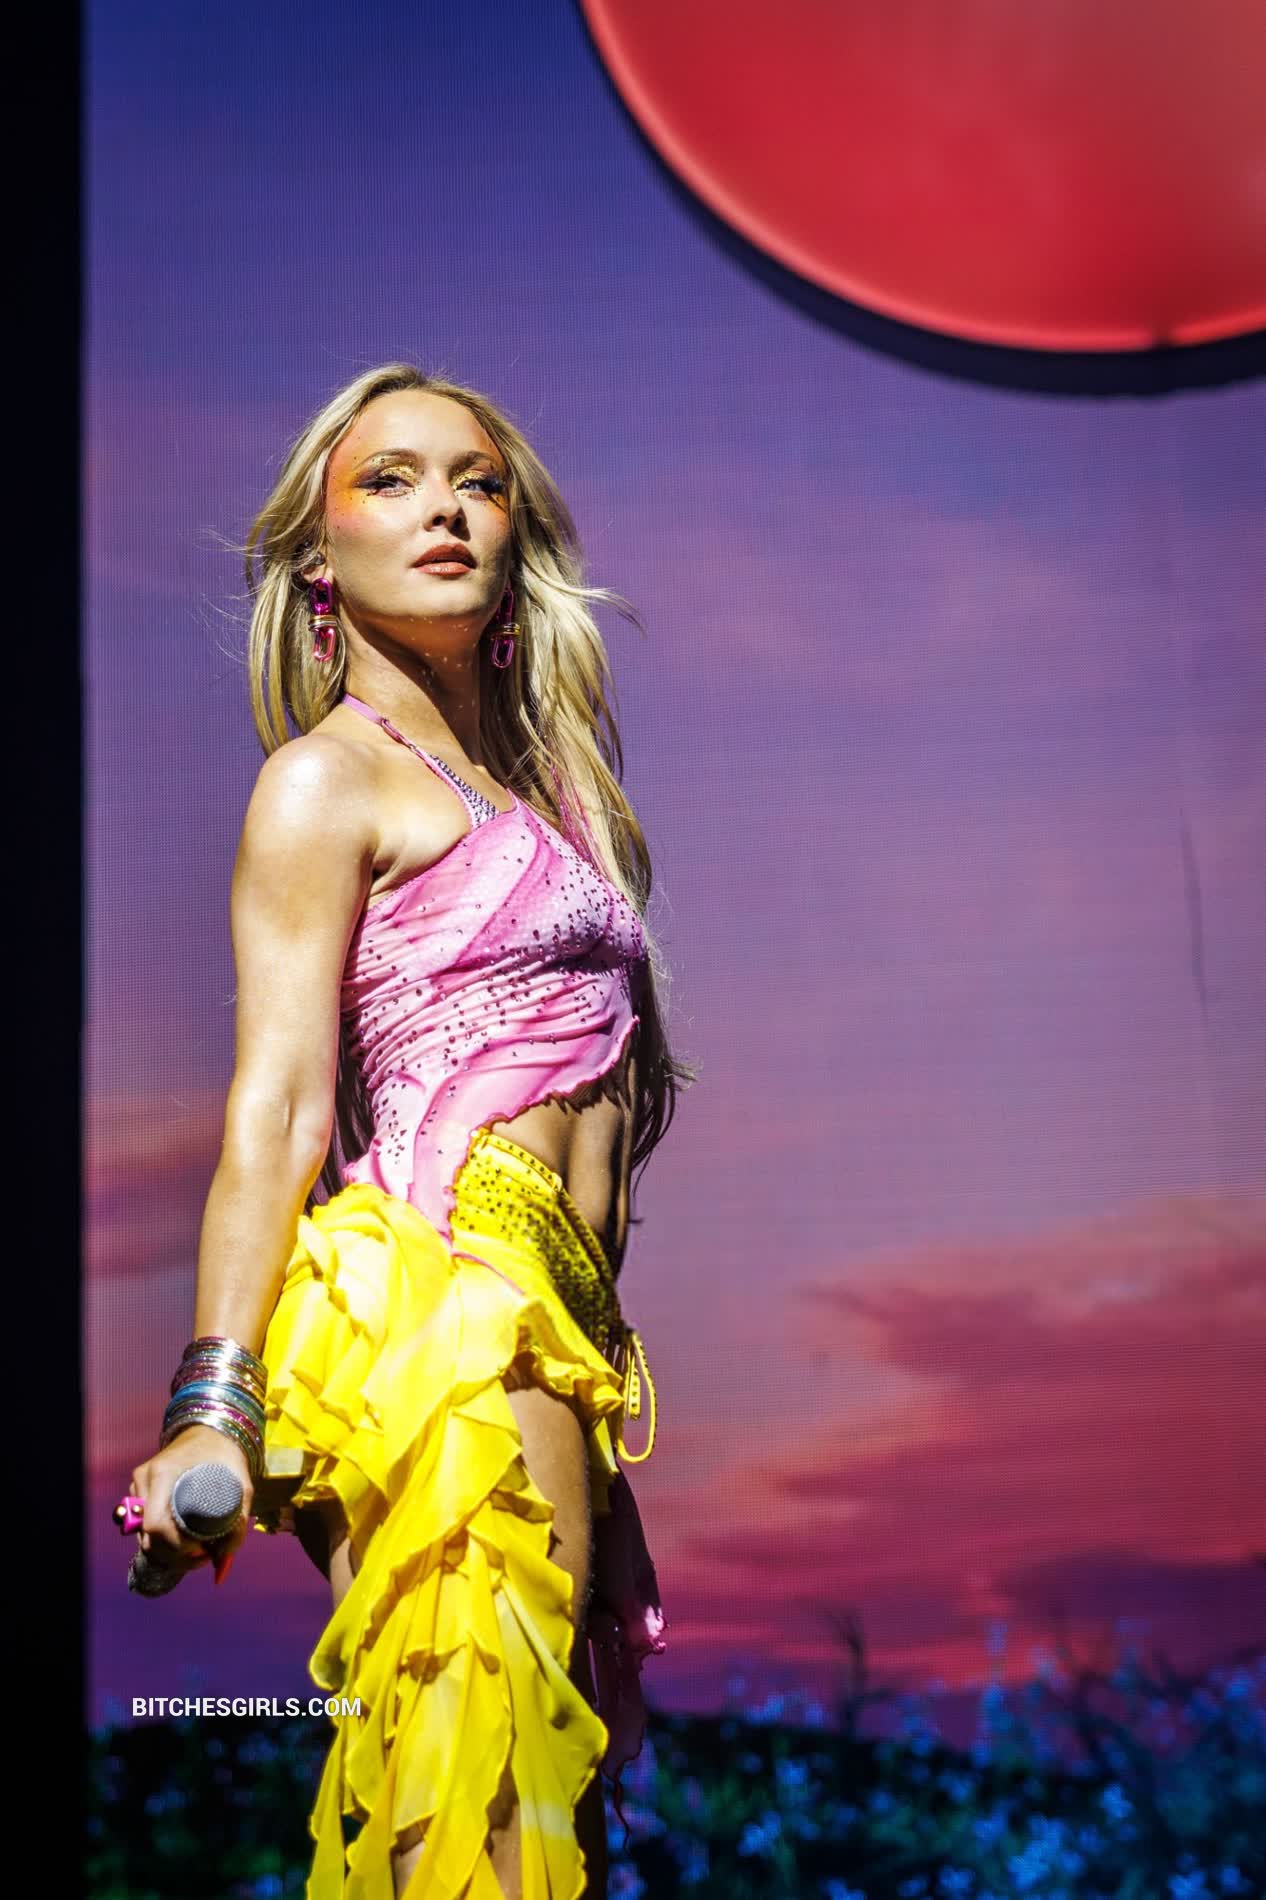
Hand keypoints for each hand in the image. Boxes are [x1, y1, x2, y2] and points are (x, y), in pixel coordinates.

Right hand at [127, 1425, 254, 1581]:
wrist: (210, 1430)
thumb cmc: (226, 1454)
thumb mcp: (240, 1485)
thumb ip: (237, 1522)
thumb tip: (225, 1559)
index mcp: (163, 1474)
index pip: (155, 1526)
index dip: (175, 1546)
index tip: (201, 1550)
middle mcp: (145, 1479)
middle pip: (146, 1535)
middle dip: (173, 1554)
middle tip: (202, 1556)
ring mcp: (139, 1484)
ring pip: (143, 1533)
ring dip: (166, 1550)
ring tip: (196, 1550)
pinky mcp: (140, 1489)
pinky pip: (144, 1523)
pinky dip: (161, 1539)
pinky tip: (183, 1540)